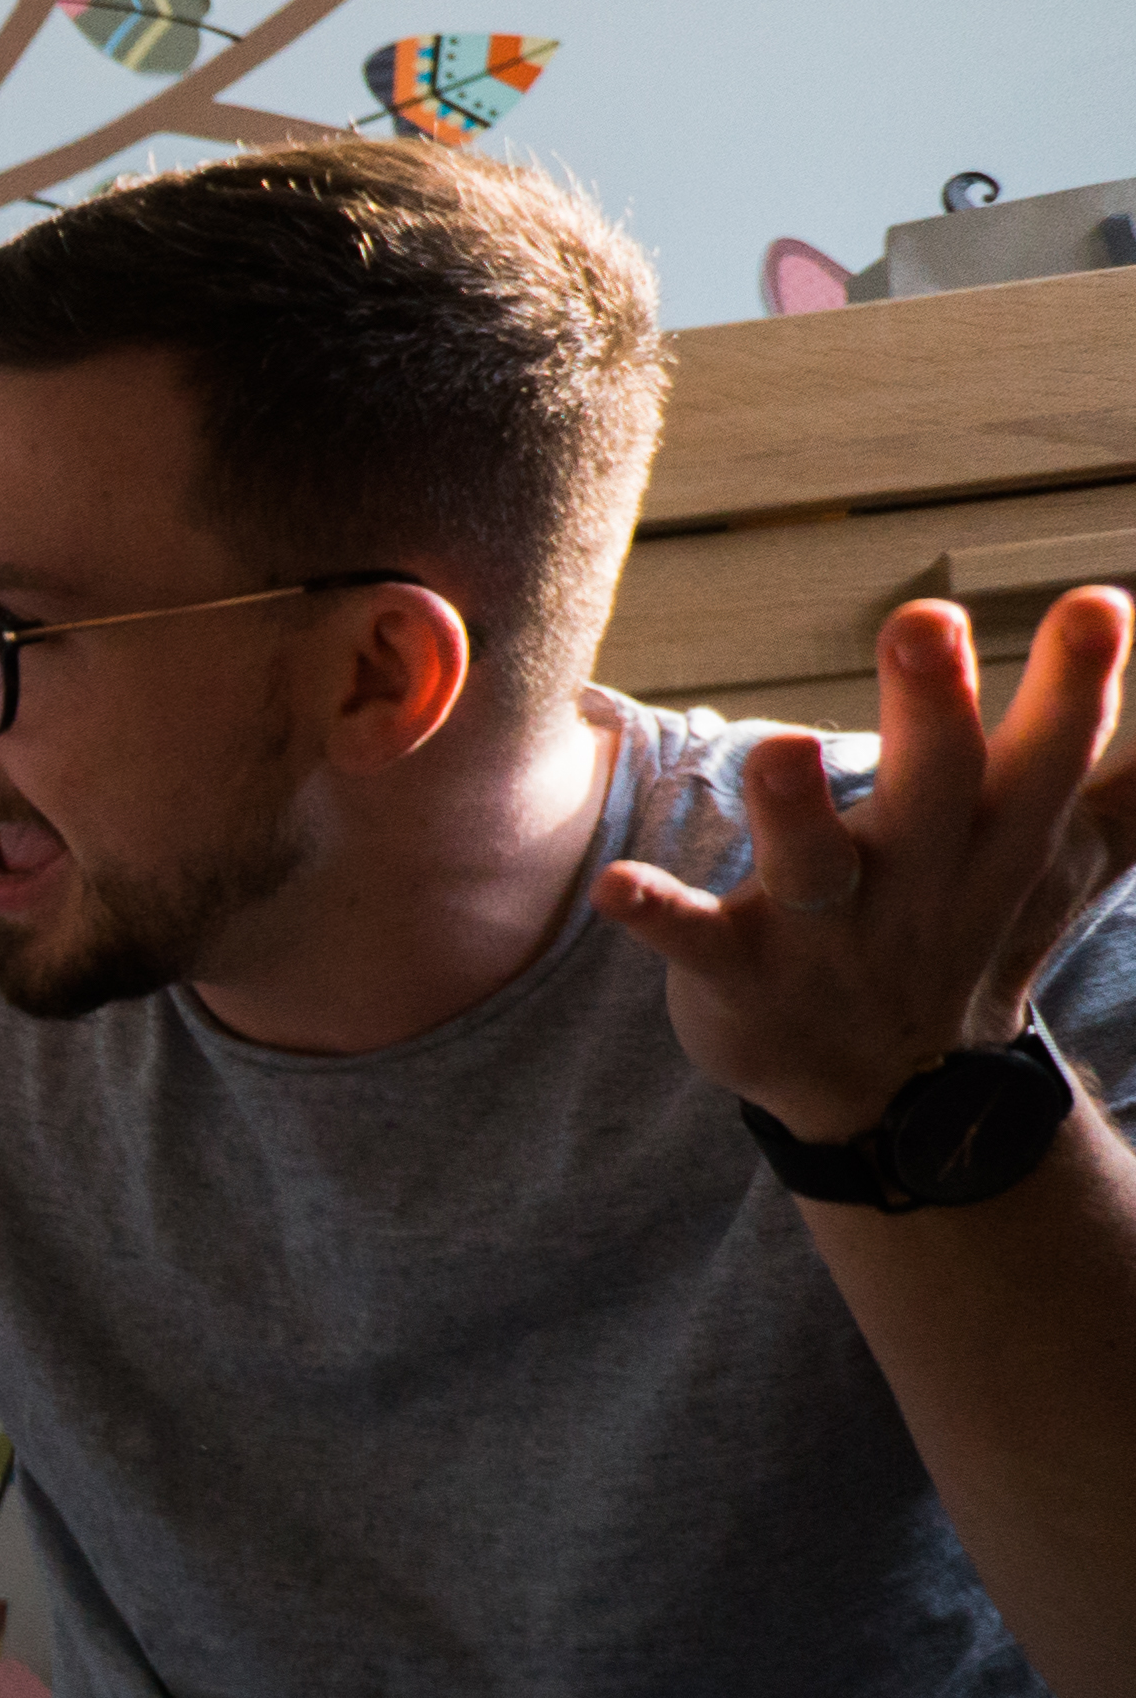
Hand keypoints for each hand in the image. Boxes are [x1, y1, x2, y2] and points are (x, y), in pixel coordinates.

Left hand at [599, 590, 1135, 1139]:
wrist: (896, 1094)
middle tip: (923, 620)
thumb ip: (1133, 786)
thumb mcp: (1060, 856)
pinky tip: (614, 884)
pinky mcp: (742, 976)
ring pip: (816, 866)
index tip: (1094, 603)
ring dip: (797, 811)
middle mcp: (923, 875)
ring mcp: (831, 933)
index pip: (1054, 748)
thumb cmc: (966, 928)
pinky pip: (696, 943)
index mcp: (1000, 834)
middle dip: (932, 708)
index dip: (1077, 679)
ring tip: (782, 746)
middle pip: (937, 784)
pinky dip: (657, 915)